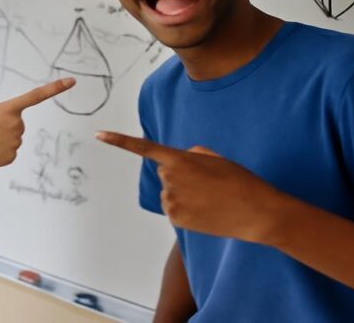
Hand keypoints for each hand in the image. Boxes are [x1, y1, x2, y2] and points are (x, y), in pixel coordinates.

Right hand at [0, 78, 74, 177]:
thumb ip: (1, 119)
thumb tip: (13, 134)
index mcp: (5, 109)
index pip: (35, 96)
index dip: (55, 89)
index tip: (72, 81)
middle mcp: (14, 125)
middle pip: (17, 124)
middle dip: (3, 127)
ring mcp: (14, 143)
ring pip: (12, 139)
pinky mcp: (10, 158)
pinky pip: (8, 153)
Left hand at [97, 131, 281, 242]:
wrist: (255, 212)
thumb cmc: (239, 180)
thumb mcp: (216, 158)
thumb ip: (192, 154)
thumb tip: (176, 162)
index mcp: (180, 159)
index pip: (143, 147)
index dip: (119, 141)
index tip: (98, 134)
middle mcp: (170, 179)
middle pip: (165, 171)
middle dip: (181, 173)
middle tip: (207, 181)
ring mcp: (171, 200)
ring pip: (169, 191)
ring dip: (184, 192)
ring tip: (209, 197)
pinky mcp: (175, 218)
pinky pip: (174, 208)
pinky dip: (186, 208)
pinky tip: (205, 210)